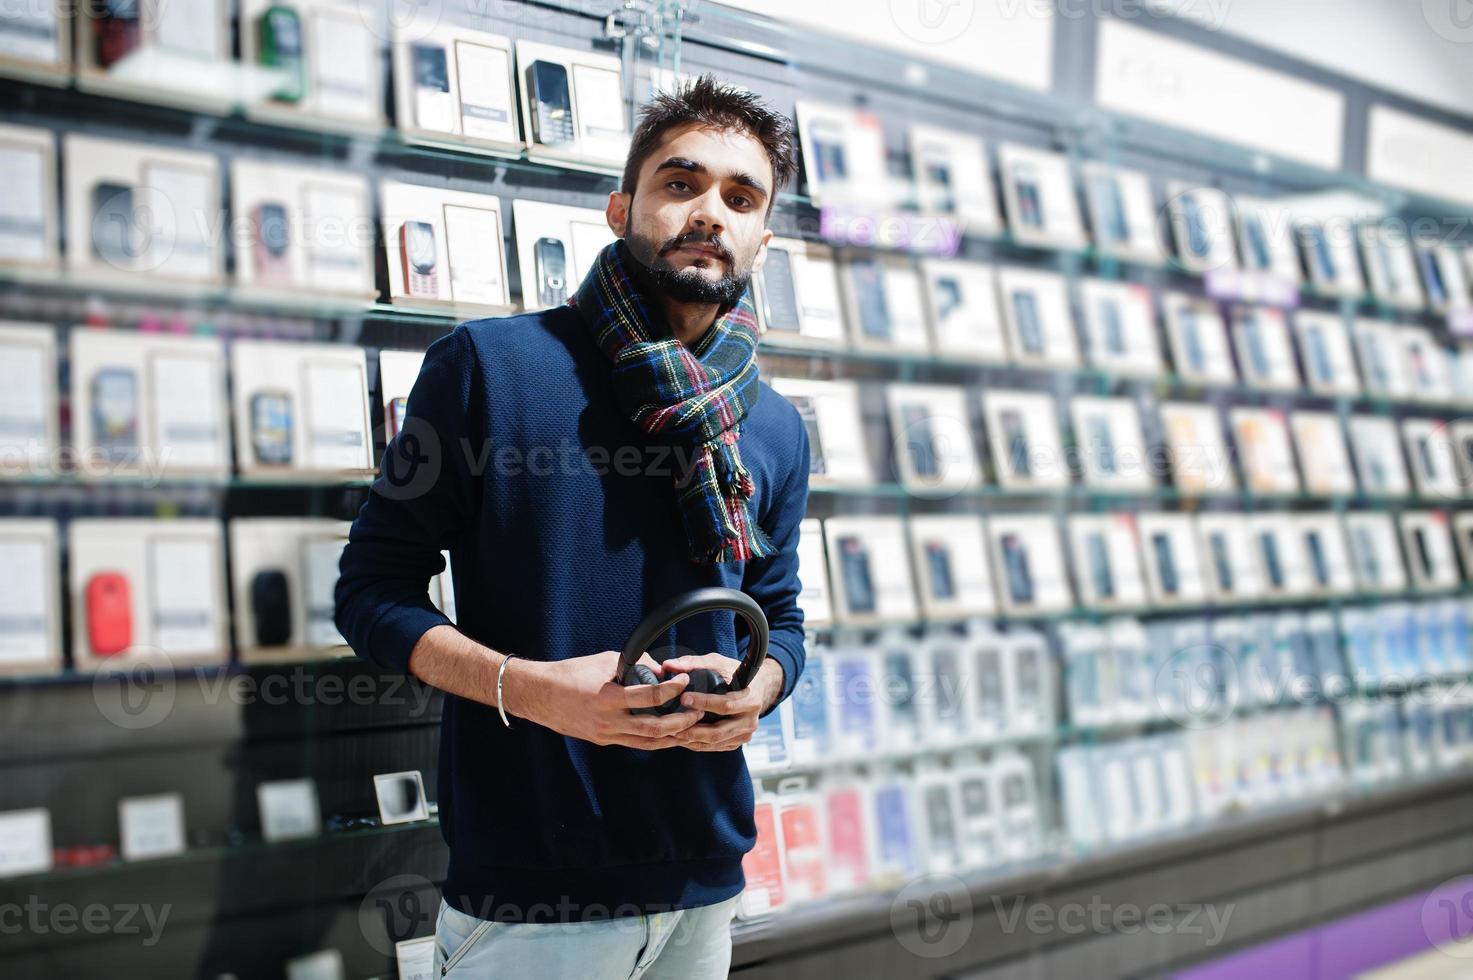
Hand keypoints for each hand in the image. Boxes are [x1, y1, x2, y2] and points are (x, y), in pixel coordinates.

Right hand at [507, 650, 701, 749]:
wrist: (538, 694)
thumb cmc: (570, 673)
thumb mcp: (603, 661)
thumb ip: (634, 664)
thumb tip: (659, 669)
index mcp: (608, 697)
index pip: (651, 697)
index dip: (672, 689)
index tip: (683, 681)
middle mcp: (608, 720)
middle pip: (654, 727)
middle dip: (680, 721)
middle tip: (697, 711)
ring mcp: (605, 734)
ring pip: (647, 742)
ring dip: (671, 736)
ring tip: (689, 727)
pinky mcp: (602, 740)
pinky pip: (633, 742)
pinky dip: (653, 740)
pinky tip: (667, 735)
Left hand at [655, 655, 784, 751]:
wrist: (759, 687)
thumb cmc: (736, 673)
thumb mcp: (719, 662)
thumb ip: (694, 663)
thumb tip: (668, 665)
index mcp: (750, 699)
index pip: (725, 705)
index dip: (704, 702)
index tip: (684, 697)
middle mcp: (750, 720)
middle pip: (719, 731)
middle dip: (693, 729)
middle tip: (672, 722)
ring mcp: (745, 734)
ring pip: (715, 742)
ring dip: (692, 739)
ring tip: (672, 732)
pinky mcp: (738, 741)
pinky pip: (716, 746)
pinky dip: (698, 744)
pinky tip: (682, 737)